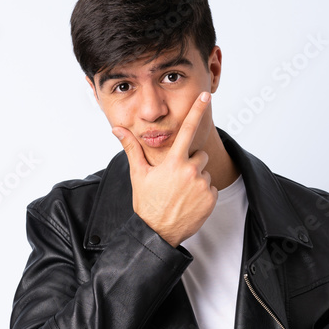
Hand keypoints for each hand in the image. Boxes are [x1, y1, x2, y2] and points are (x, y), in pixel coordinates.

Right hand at [112, 91, 216, 246]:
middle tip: (175, 179)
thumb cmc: (147, 203)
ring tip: (181, 193)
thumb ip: (132, 148)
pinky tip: (189, 202)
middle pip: (199, 155)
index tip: (205, 95)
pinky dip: (202, 193)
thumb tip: (117, 129)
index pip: (187, 129)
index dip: (196, 110)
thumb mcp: (138, 174)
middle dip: (190, 163)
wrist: (158, 233)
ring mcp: (202, 185)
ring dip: (196, 179)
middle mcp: (190, 171)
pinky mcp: (211, 198)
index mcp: (173, 162)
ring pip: (204, 172)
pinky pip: (211, 188)